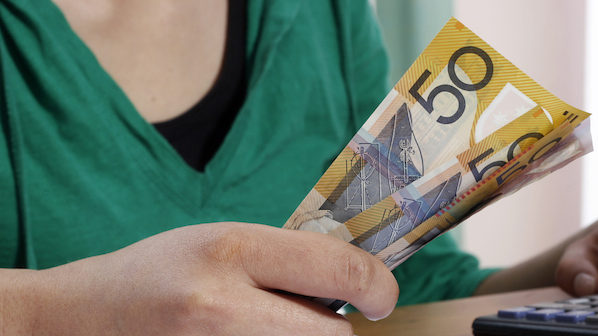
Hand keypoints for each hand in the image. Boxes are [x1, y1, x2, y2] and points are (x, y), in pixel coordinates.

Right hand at [5, 223, 397, 334]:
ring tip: (271, 323)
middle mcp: (223, 308)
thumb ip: (285, 256)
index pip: (338, 269)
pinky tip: (254, 335)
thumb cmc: (156, 272)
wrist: (85, 319)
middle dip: (338, 324)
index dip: (376, 284)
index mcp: (230, 250)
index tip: (380, 292)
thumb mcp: (221, 239)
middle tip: (322, 311)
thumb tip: (352, 278)